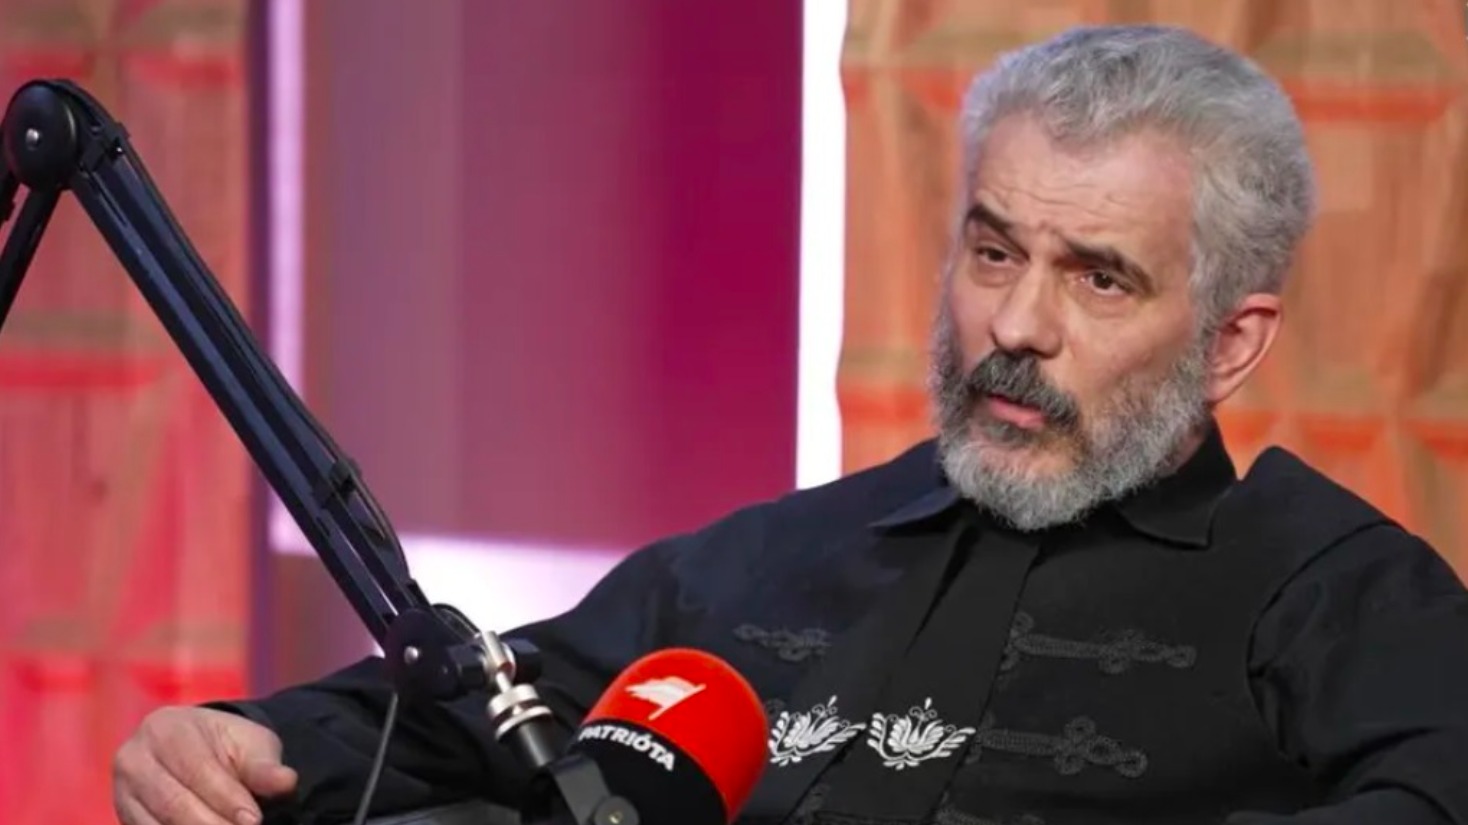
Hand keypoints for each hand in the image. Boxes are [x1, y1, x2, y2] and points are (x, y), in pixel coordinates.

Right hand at [113, 706, 298, 824]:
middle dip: (213, 824)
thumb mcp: (251, 744)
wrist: (194, 748)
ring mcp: (122, 790)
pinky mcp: (124, 815)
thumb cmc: (226, 745)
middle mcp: (134, 758)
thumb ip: (265, 765)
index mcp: (166, 728)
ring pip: (157, 824)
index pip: (197, 770)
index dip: (227, 798)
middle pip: (173, 802)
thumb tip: (287, 782)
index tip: (254, 820)